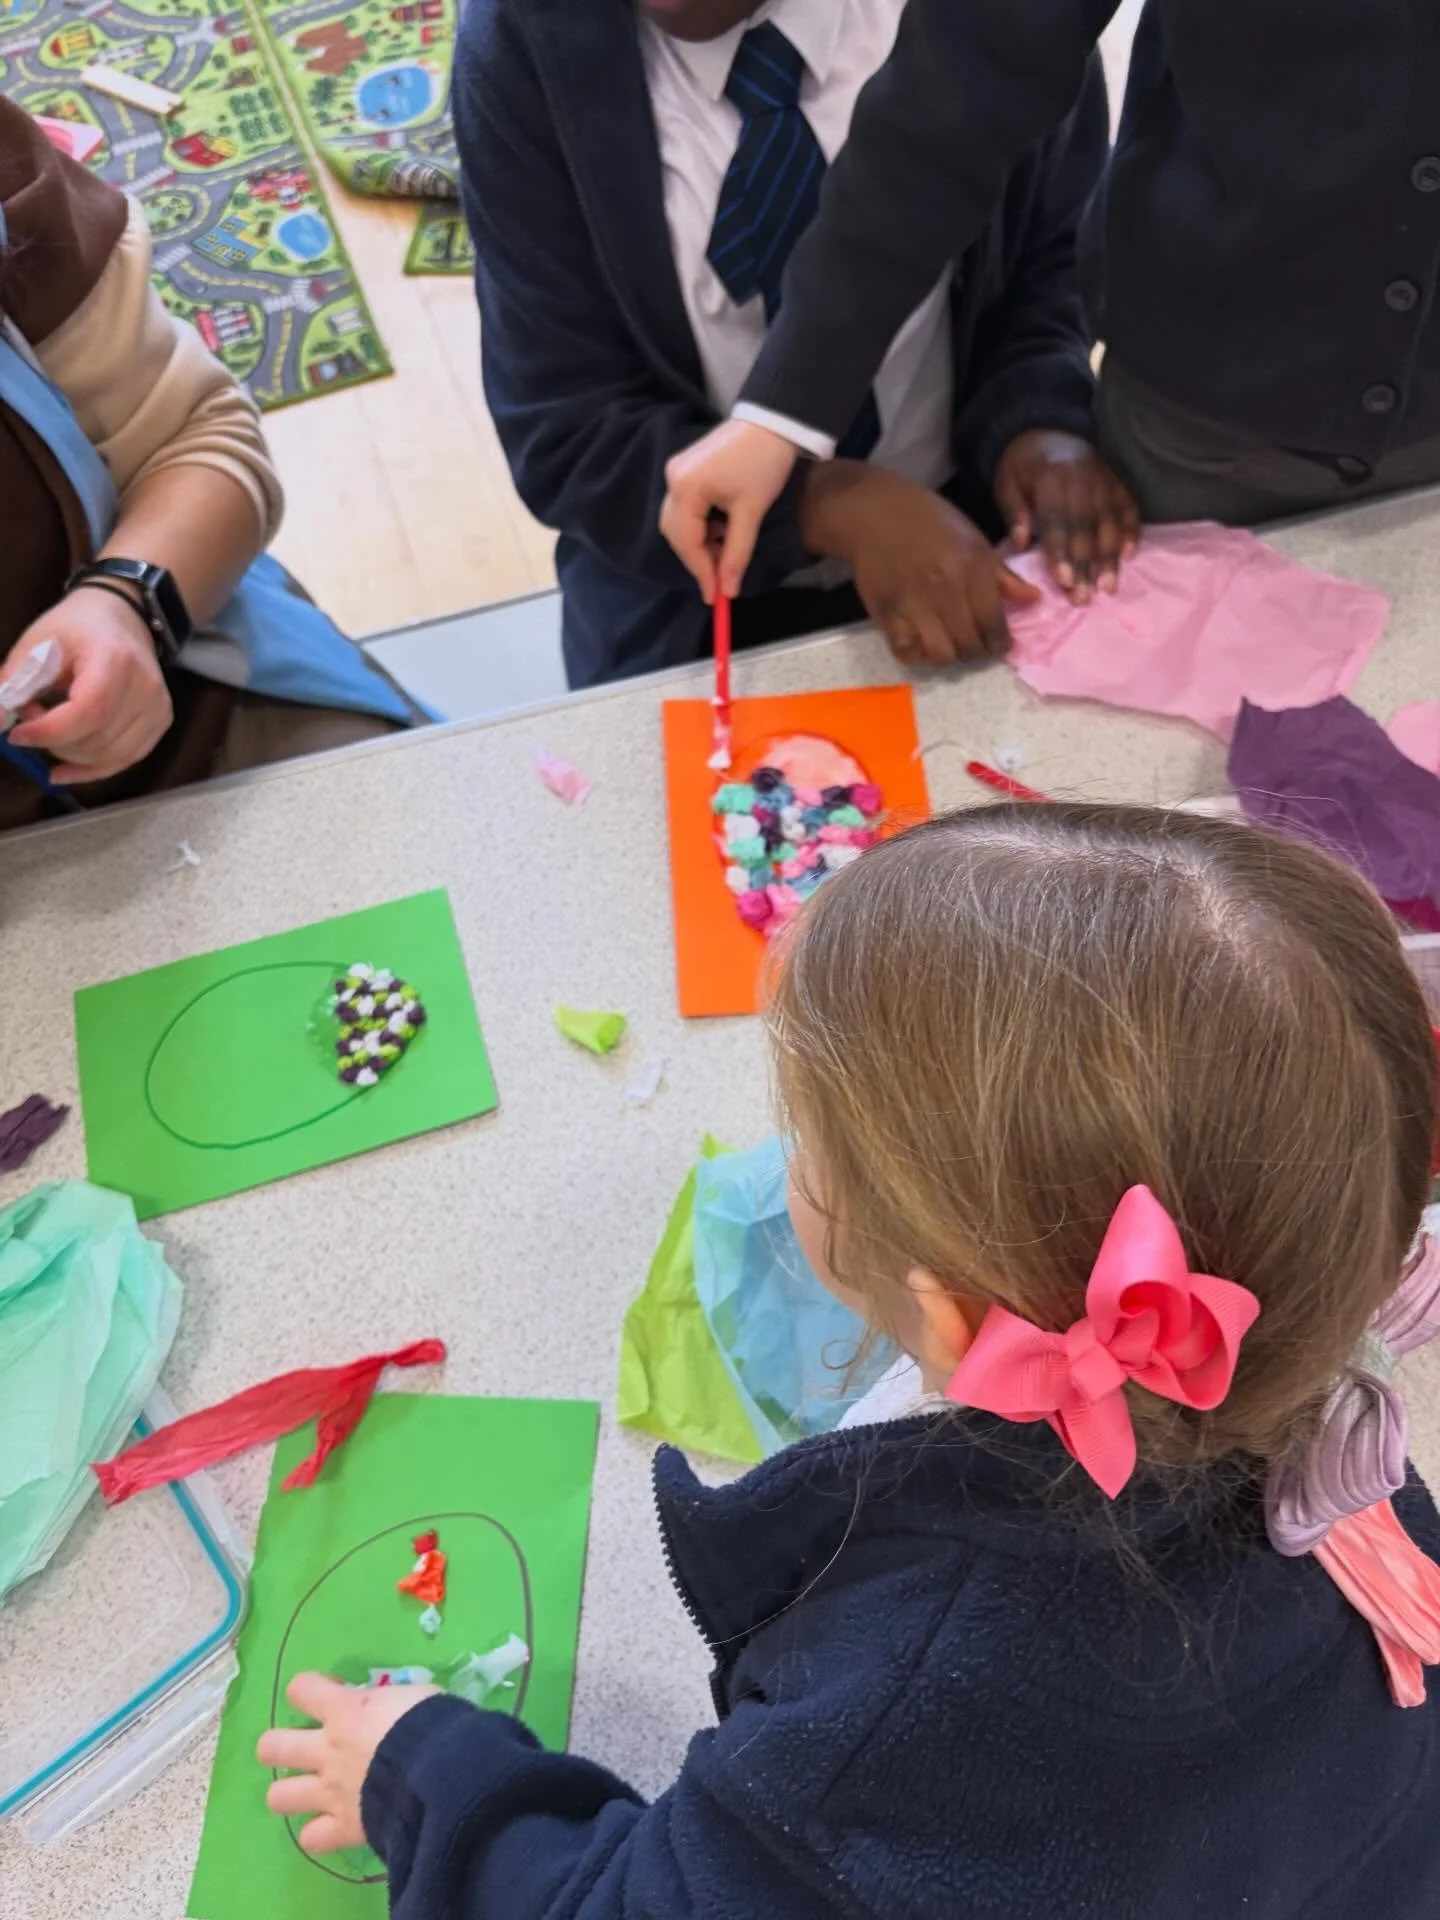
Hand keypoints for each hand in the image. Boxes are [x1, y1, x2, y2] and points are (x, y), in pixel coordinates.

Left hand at [5, 586, 171, 782]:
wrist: (119, 616)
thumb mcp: (37, 643)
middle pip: (97, 740)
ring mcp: (158, 708)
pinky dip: (90, 770)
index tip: (17, 734)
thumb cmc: (75, 628)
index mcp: (115, 660)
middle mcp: (146, 687)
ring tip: (51, 726)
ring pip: (108, 756)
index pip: (89, 711)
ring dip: (69, 753)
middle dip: (54, 740)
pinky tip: (63, 769)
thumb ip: (13, 683)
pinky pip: (123, 761)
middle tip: (32, 716)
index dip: (50, 731)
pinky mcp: (160, 723)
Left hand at [257, 1672, 440, 1855]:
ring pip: (278, 1796)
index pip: (300, 1689)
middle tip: (307, 1749)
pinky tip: (333, 1826)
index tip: (332, 1696)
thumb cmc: (432, 1723)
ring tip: (310, 1791)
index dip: (309, 1690)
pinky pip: (311, 1839)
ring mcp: (329, 1792)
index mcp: (345, 1710)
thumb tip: (390, 1712)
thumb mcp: (412, 1696)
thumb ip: (389, 1705)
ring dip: (291, 1793)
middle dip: (279, 1747)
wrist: (440, 1772)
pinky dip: (320, 1834)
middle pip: (271, 1747)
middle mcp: (327, 1749)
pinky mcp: (341, 1828)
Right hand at [661, 419, 798, 601]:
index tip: (714, 597)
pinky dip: (701, 526)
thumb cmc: (764, 464)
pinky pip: (686, 507)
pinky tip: (722, 531)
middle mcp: (673, 479)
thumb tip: (727, 591)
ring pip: (679, 522)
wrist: (774, 421)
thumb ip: (736, 554)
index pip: (686, 541)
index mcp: (686, 488)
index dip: (701, 571)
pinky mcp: (687, 468)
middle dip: (698, 558)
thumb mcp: (751, 513)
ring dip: (700, 543)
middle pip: (676, 533)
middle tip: (720, 579)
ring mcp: (677, 471)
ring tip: (726, 553)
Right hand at [801, 461, 1039, 665]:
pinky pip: (906, 652)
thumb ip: (1002, 574)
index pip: (995, 623)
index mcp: (972, 567)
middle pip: (970, 645)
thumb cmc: (928, 520)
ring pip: (941, 655)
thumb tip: (1034, 600)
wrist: (874, 512)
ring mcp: (915, 603)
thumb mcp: (973, 538)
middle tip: (973, 643)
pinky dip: (916, 653)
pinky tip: (920, 641)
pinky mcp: (886, 613)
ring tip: (948, 643)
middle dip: (976, 650)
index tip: (999, 645)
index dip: (1001, 643)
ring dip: (948, 655)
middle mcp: (946, 588)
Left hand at [993, 430, 1139, 602]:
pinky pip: (1129, 507)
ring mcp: (1104, 481)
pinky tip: (1130, 555)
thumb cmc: (1023, 467)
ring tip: (1109, 587)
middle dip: (1085, 566)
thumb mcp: (1006, 483)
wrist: (1049, 431)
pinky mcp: (1117, 483)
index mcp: (1052, 480)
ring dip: (1110, 557)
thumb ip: (1013, 512)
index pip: (1057, 522)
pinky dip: (1132, 530)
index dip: (1061, 553)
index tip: (1064, 581)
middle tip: (1084, 597)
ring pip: (1110, 523)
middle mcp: (1083, 480)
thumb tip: (1021, 544)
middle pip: (1085, 529)